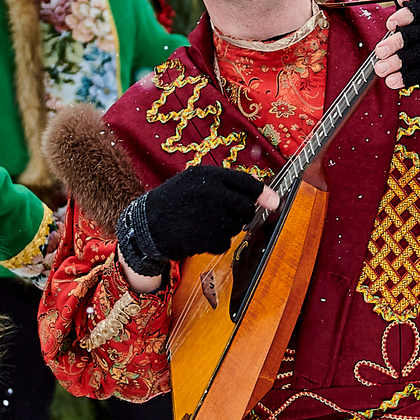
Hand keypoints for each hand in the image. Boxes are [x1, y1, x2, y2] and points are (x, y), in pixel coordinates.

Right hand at [117, 167, 277, 287]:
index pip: (245, 182)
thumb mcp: (193, 183)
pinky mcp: (206, 237)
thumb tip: (261, 197)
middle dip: (241, 215)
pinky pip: (224, 243)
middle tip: (225, 217)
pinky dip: (215, 244)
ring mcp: (209, 215)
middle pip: (245, 208)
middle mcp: (211, 193)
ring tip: (201, 225)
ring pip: (235, 227)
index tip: (274, 201)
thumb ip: (224, 187)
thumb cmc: (172, 203)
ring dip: (224, 230)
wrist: (144, 226)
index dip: (263, 194)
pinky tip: (198, 237)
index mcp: (208, 175)